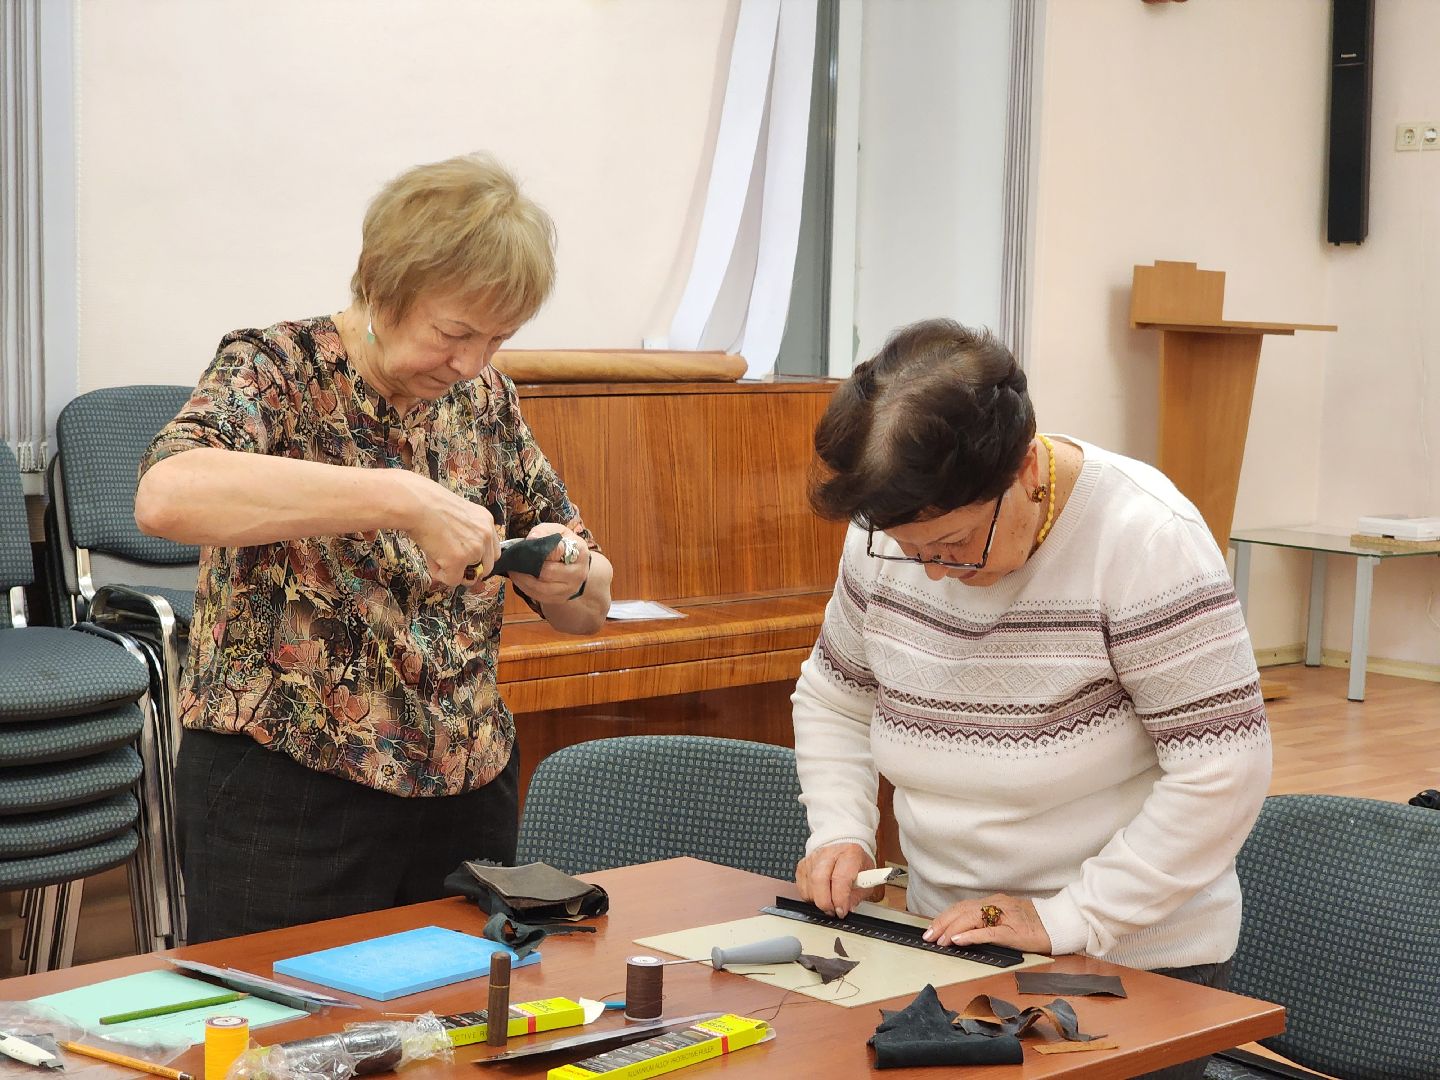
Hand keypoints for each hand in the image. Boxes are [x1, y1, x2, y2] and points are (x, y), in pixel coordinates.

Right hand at [395, 473, 500, 587]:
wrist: (416, 503)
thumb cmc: (429, 504)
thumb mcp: (458, 515)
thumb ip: (466, 533)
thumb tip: (462, 552)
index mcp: (486, 521)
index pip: (492, 550)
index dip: (479, 559)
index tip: (467, 560)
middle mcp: (485, 535)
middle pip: (487, 566)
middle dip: (470, 570)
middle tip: (451, 564)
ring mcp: (474, 549)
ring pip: (469, 575)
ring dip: (451, 570)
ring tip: (435, 553)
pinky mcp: (459, 560)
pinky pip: (452, 580)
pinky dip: (439, 574)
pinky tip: (430, 557)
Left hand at [507, 522, 590, 604]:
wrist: (578, 566)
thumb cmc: (565, 545)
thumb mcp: (558, 532)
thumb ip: (544, 531)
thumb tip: (531, 539)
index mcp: (579, 552)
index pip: (557, 551)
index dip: (540, 549)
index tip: (526, 546)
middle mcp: (577, 573)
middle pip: (548, 572)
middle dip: (528, 566)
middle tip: (514, 561)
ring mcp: (570, 588)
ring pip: (542, 588)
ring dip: (523, 580)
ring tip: (513, 570)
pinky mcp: (561, 599)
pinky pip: (539, 596)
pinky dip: (525, 588)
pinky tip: (518, 579)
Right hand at [795, 842, 873, 917]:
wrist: (843, 848)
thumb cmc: (855, 863)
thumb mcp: (866, 878)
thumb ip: (857, 895)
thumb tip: (848, 908)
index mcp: (849, 854)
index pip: (840, 878)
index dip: (840, 898)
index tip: (842, 911)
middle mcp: (829, 853)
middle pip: (818, 879)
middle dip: (825, 902)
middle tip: (832, 911)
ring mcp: (813, 858)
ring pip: (808, 885)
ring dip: (817, 901)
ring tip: (828, 904)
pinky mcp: (802, 865)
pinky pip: (801, 886)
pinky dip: (809, 897)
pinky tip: (819, 896)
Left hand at [922, 893, 1051, 954]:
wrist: (1058, 923)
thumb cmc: (1034, 923)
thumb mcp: (1007, 917)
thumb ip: (989, 920)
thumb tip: (965, 930)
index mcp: (994, 902)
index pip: (962, 907)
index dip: (945, 917)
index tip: (931, 928)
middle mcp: (996, 905)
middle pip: (962, 911)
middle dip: (942, 923)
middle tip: (928, 936)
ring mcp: (1004, 917)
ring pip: (971, 919)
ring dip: (952, 929)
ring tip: (939, 939)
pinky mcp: (1012, 932)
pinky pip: (988, 932)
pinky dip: (971, 935)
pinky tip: (959, 940)